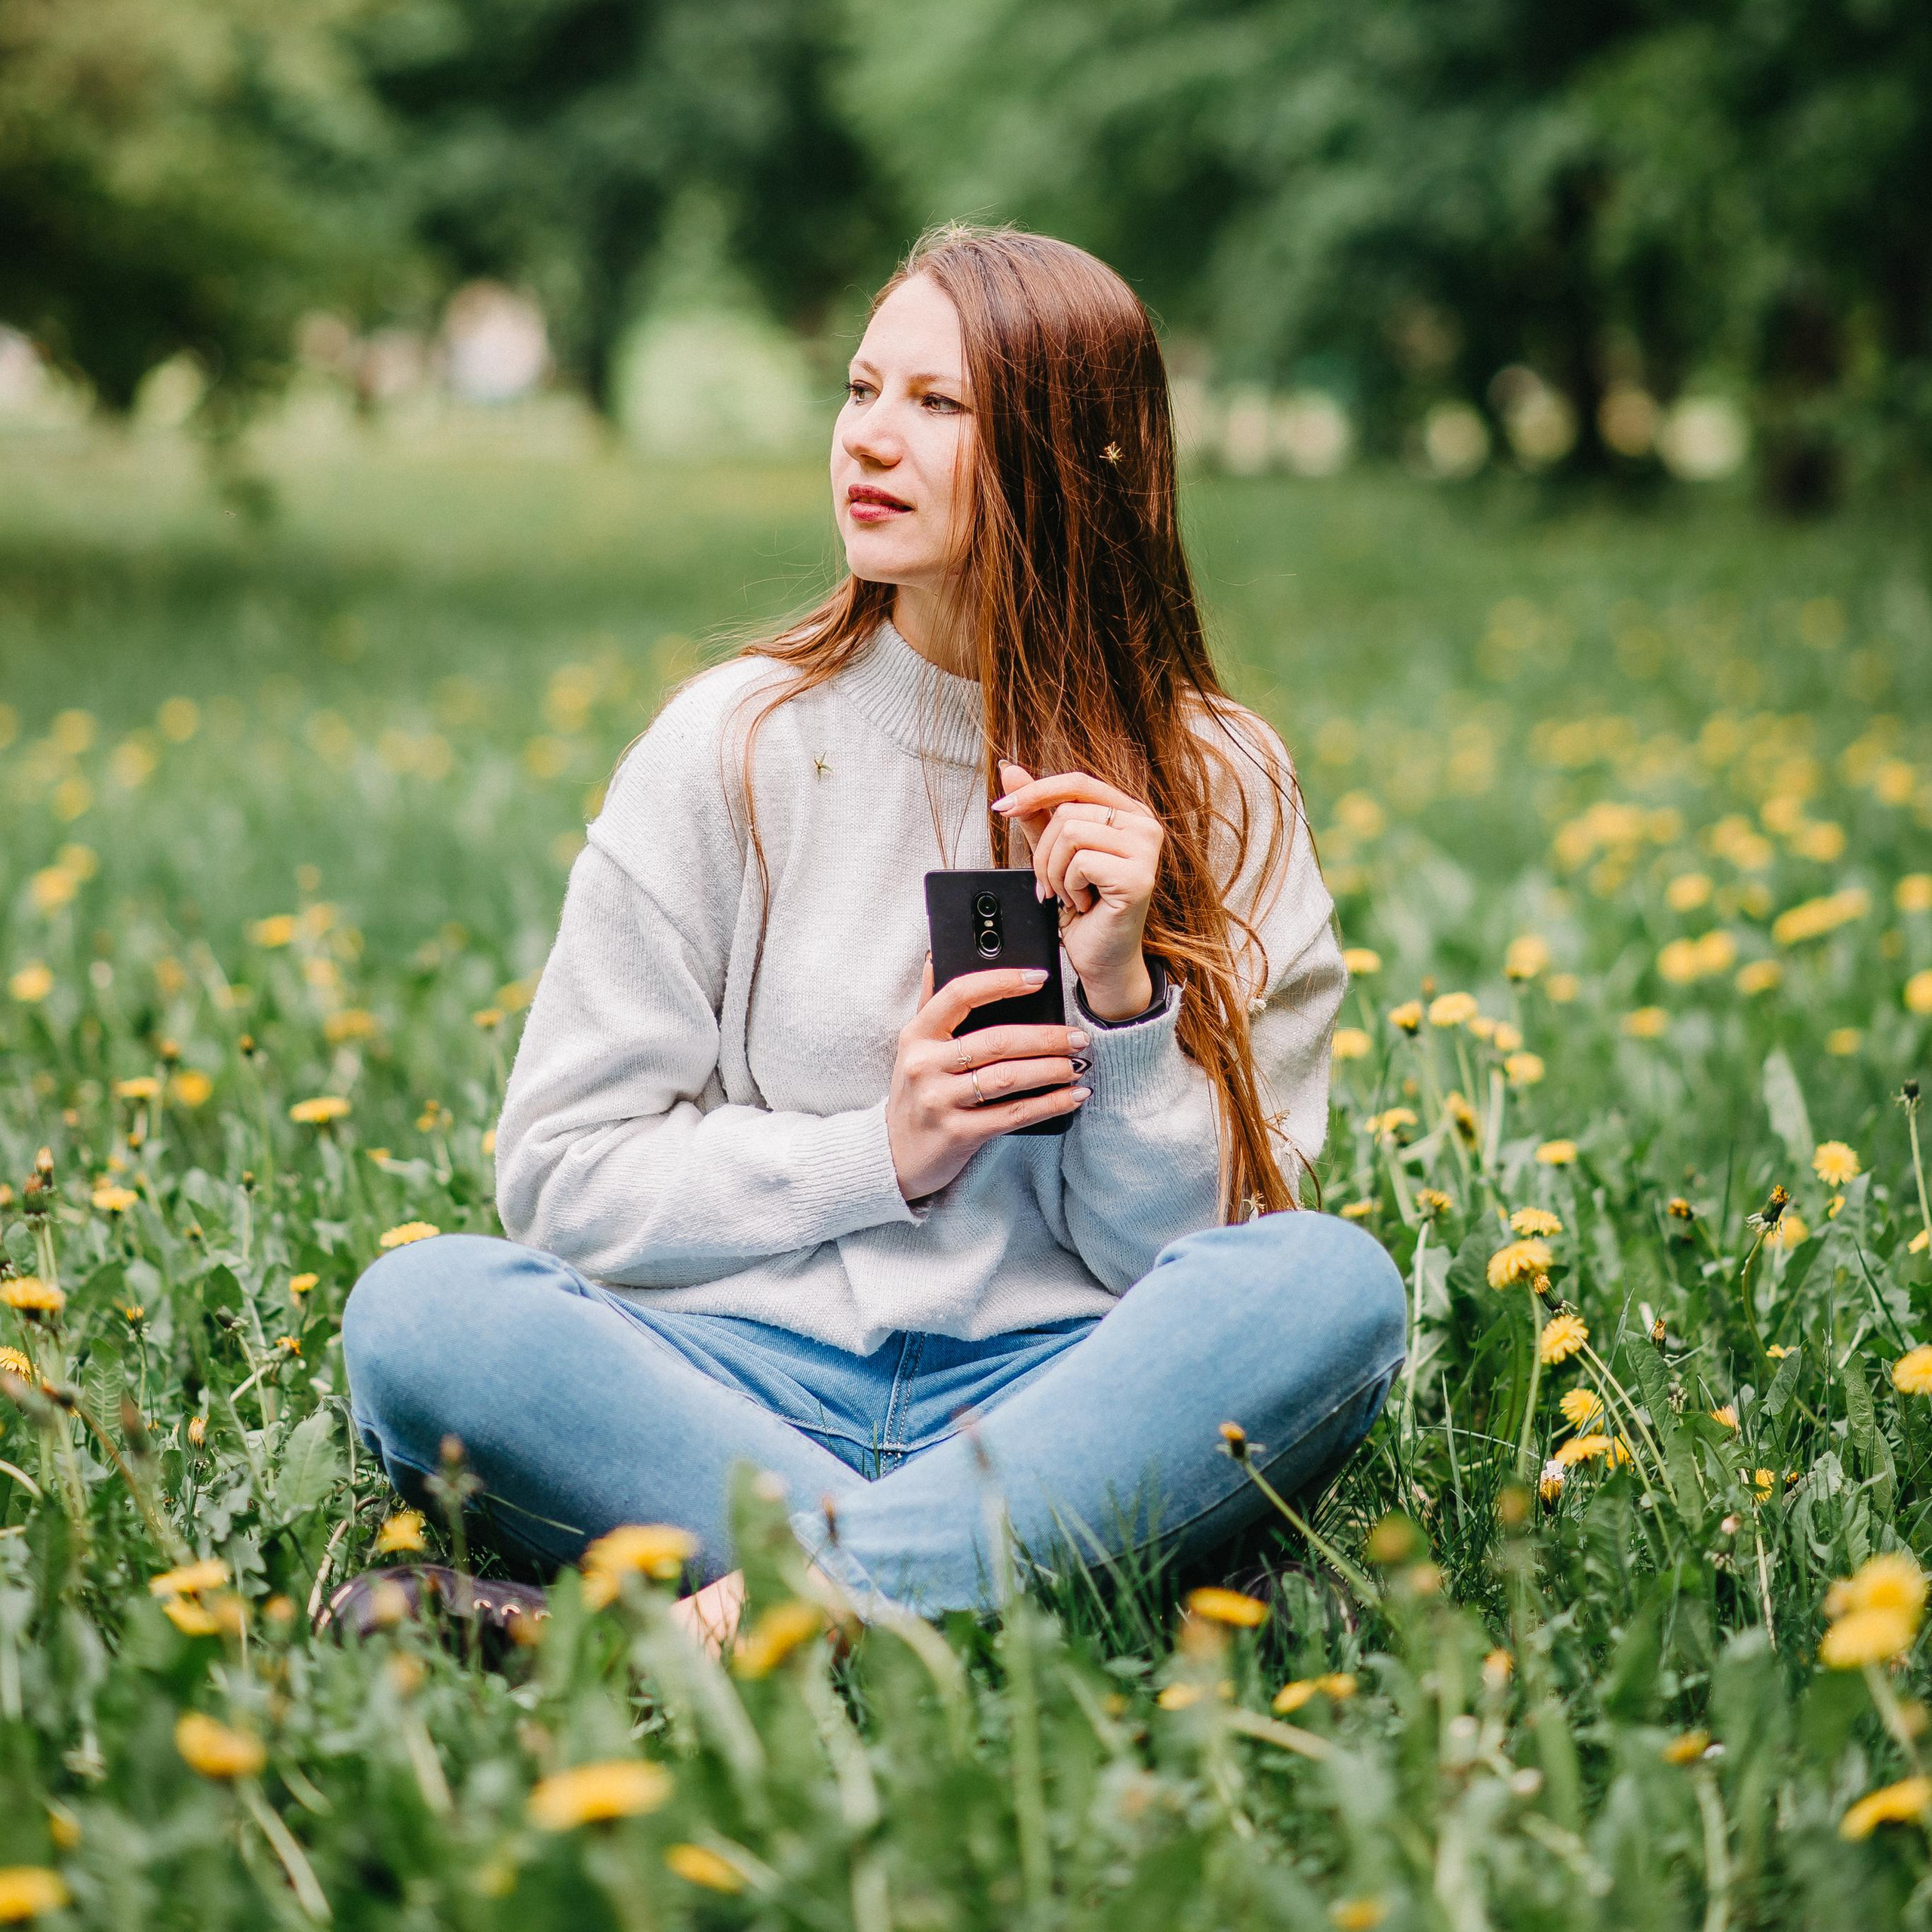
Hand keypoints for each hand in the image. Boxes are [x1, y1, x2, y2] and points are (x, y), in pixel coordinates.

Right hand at [886, 957, 1091, 1199]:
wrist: (894, 1155)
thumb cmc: (914, 1095)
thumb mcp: (913, 1048)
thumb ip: (929, 1004)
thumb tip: (935, 958)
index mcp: (916, 1035)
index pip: (961, 994)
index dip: (1003, 982)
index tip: (1040, 978)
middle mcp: (925, 1064)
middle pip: (997, 1040)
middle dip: (1046, 1037)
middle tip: (1078, 1037)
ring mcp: (940, 1100)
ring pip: (1009, 1077)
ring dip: (1052, 1069)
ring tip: (1078, 1065)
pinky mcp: (958, 1133)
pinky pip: (1014, 1114)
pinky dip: (1050, 1104)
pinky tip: (1073, 1097)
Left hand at [994, 761, 1163, 1019]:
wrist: (1100, 958)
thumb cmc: (1082, 907)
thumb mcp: (1052, 855)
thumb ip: (1036, 815)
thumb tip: (1010, 770)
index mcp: (1127, 811)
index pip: (1076, 783)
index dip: (1035, 792)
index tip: (1000, 808)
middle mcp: (1144, 824)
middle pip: (1067, 811)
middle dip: (1044, 853)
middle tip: (1053, 884)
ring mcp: (1146, 848)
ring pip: (1070, 832)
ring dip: (1056, 872)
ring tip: (1070, 894)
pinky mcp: (1139, 876)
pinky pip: (1080, 862)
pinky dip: (1069, 887)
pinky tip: (1084, 904)